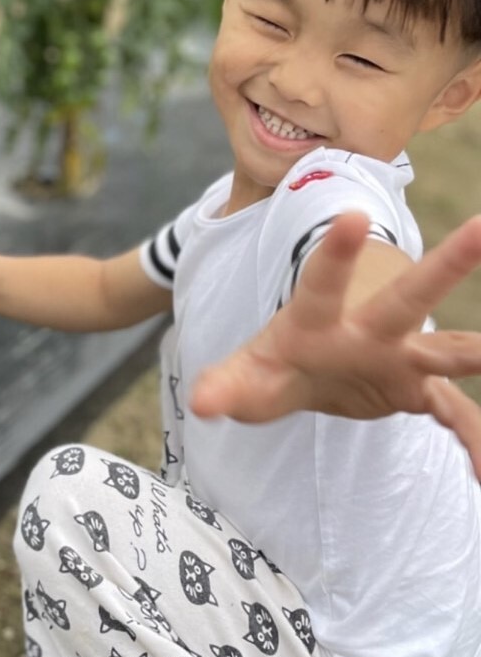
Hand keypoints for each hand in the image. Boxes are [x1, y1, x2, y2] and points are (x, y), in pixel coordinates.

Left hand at [191, 212, 480, 477]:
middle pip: (408, 298)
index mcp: (318, 319)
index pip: (324, 282)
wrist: (311, 369)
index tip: (352, 218)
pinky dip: (472, 439)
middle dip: (446, 266)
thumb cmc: (276, 364)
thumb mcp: (244, 375)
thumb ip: (225, 387)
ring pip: (450, 349)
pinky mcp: (417, 390)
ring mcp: (400, 358)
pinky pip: (454, 414)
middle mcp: (369, 330)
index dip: (336, 253)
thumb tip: (202, 403)